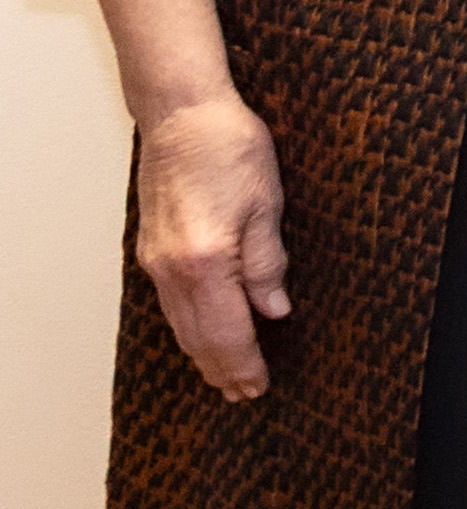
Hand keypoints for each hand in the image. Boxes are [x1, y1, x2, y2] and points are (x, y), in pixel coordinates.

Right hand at [131, 96, 292, 401]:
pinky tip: (200, 333)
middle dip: (222, 369)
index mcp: (206, 261)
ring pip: (179, 323)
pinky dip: (187, 327)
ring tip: (223, 376)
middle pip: (198, 336)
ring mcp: (155, 259)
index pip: (227, 331)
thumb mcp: (267, 206)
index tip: (257, 387)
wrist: (182, 114)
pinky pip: (170, 302)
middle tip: (243, 394)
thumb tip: (274, 310)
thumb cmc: (230, 149)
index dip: (243, 363)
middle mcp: (172, 268)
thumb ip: (267, 264)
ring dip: (202, 353)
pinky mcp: (151, 248)